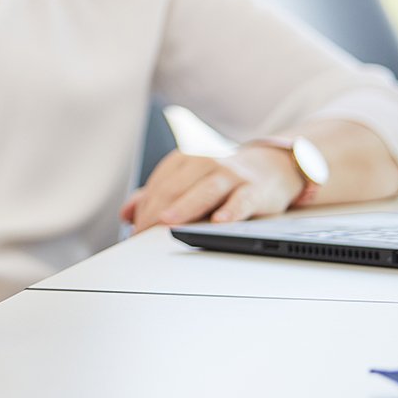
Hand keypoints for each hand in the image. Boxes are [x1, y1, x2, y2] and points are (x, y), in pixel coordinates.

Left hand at [121, 146, 302, 232]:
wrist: (271, 165)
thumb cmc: (224, 177)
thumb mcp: (189, 180)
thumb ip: (158, 194)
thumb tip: (126, 214)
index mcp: (184, 159)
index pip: (157, 186)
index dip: (144, 210)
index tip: (134, 232)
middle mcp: (205, 162)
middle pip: (175, 189)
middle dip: (156, 214)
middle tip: (144, 237)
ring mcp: (230, 174)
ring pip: (204, 191)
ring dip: (185, 208)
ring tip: (168, 222)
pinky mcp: (254, 188)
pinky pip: (241, 200)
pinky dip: (230, 210)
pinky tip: (219, 222)